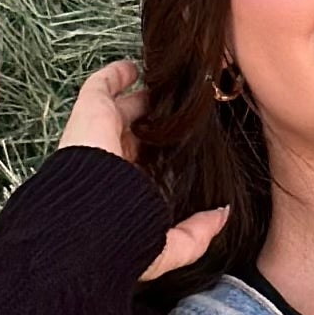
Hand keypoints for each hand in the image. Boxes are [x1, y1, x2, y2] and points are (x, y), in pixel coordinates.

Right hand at [68, 60, 228, 283]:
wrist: (90, 221)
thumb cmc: (122, 240)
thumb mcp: (169, 248)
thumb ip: (197, 234)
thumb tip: (223, 215)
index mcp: (125, 191)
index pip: (145, 165)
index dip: (164, 152)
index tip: (188, 141)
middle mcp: (111, 161)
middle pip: (135, 133)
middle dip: (155, 120)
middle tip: (181, 106)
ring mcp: (99, 134)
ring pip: (121, 107)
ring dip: (140, 95)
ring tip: (165, 82)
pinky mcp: (90, 112)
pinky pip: (102, 84)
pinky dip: (117, 73)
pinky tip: (135, 66)